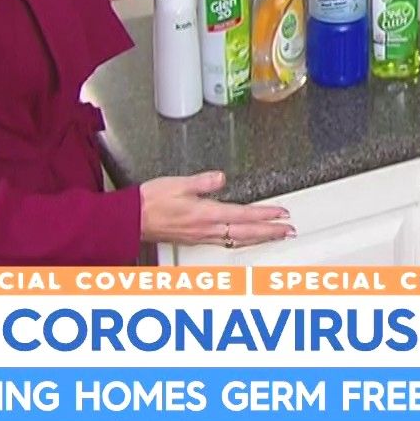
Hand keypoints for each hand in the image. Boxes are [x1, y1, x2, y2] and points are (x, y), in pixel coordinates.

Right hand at [139, 171, 294, 247]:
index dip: (266, 215)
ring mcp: (201, 237)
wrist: (130, 219)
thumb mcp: (178, 184)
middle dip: (270, 232)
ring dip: (259, 238)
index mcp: (206, 214)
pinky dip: (241, 240)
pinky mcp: (194, 239)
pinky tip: (244, 239)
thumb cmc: (150, 202)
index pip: (244, 216)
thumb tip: (222, 178)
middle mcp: (207, 230)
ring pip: (238, 240)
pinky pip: (225, 242)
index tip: (282, 214)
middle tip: (289, 231)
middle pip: (246, 233)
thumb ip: (203, 182)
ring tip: (274, 235)